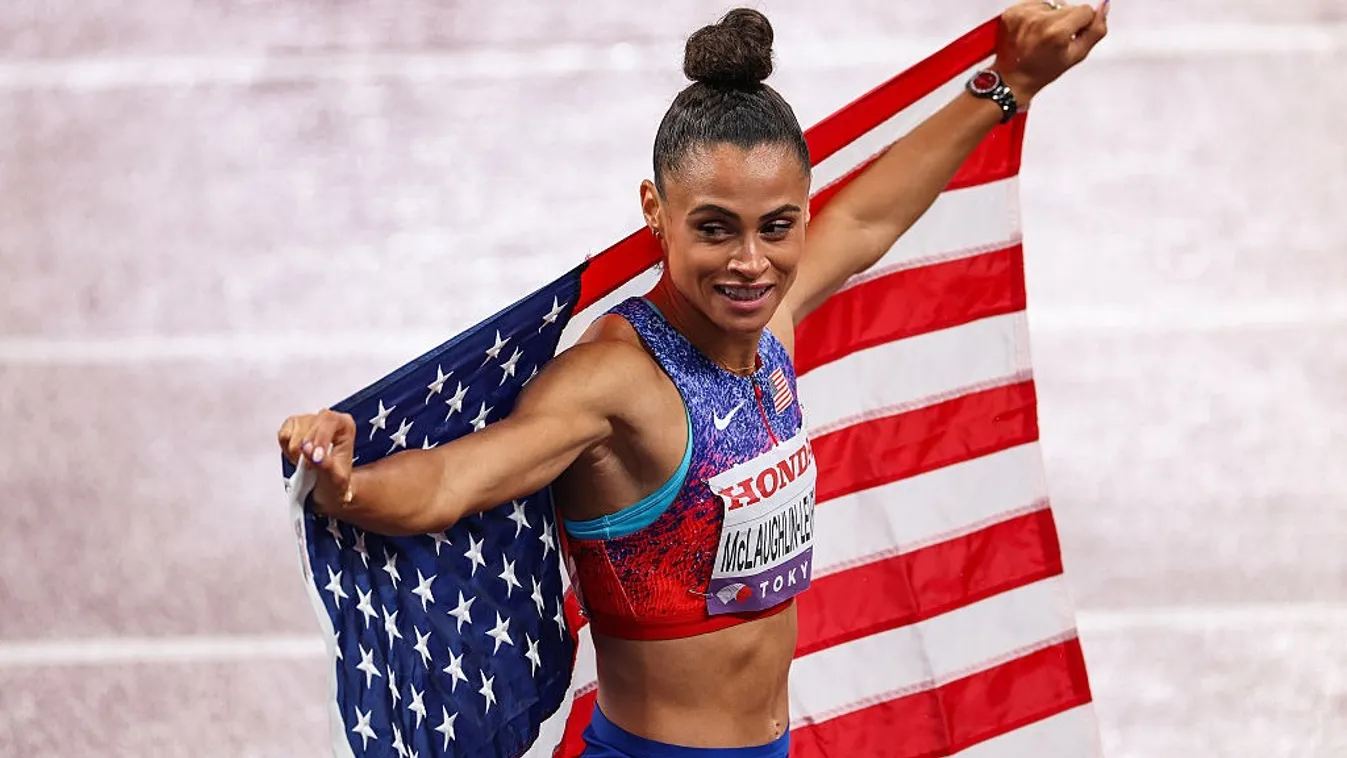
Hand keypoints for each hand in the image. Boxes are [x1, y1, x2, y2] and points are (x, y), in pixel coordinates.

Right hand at [278, 409, 356, 513]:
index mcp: (345, 425)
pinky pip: (283, 435)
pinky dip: (287, 450)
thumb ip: (324, 463)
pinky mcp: (292, 426)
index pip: (330, 420)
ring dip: (297, 452)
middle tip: (311, 466)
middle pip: (310, 423)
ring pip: (294, 431)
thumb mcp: (336, 478)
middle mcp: (327, 419)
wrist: (325, 488)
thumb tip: (307, 449)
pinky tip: (298, 457)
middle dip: (307, 449)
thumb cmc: (334, 480)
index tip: (316, 457)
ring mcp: (308, 420)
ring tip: (307, 462)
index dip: (321, 437)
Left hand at [993, 0, 1109, 102]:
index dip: (1081, 24)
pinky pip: (1034, 3)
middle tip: (1053, 40)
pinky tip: (1031, 30)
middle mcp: (1039, 21)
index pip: (1085, 10)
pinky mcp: (1011, 12)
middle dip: (1066, 20)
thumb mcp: (1077, 55)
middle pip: (1068, 6)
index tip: (1070, 37)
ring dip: (1050, 16)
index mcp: (1057, 32)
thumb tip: (1104, 5)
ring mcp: (1023, 15)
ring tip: (1041, 35)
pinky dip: (1036, 14)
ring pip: (1052, 4)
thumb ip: (1096, 30)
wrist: (1012, 78)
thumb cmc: (1043, 70)